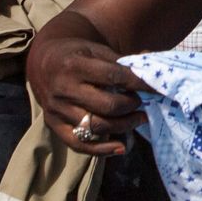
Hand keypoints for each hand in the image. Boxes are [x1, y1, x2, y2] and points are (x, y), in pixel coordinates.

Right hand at [26, 33, 148, 156]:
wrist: (43, 63)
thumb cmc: (77, 55)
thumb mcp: (96, 50)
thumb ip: (122, 62)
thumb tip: (153, 70)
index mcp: (74, 65)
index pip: (113, 77)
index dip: (139, 84)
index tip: (157, 89)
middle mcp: (64, 89)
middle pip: (107, 106)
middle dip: (131, 105)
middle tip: (141, 103)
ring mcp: (57, 109)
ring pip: (96, 126)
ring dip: (124, 125)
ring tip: (139, 118)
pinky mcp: (54, 125)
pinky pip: (78, 144)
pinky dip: (102, 150)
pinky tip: (121, 147)